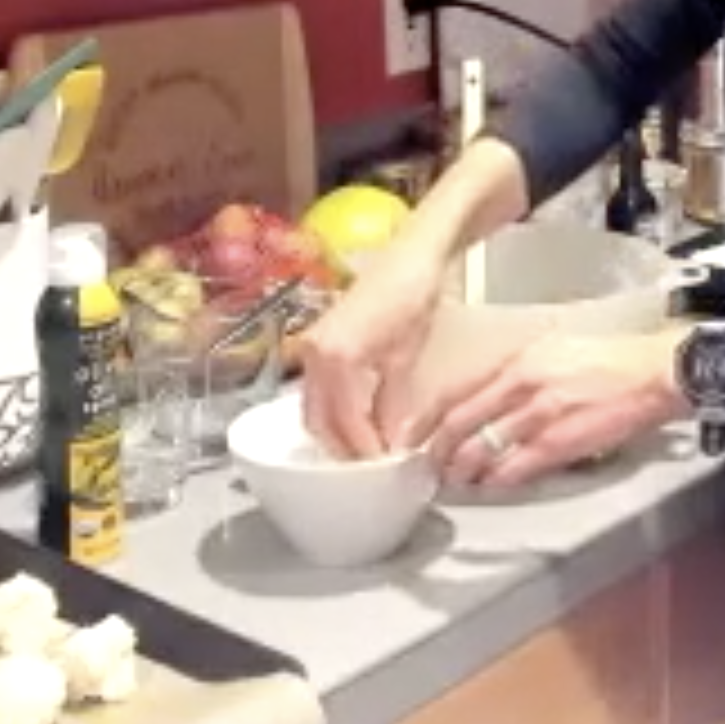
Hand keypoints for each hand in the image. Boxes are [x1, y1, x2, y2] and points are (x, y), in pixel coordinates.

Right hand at [298, 241, 448, 458]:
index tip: (382, 466)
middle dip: (342, 447)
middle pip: (319, 419)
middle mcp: (314, 354)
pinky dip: (332, 409)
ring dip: (334, 431)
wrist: (410, 257)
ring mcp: (311, 347)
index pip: (345, 421)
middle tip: (370, 466)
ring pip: (314, 406)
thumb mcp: (404, 359)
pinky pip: (317, 388)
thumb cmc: (412, 298)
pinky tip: (356, 419)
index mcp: (336, 359)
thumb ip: (392, 405)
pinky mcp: (317, 341)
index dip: (363, 449)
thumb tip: (390, 444)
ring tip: (365, 448)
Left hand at [415, 329, 688, 490]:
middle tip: (427, 467)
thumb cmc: (609, 360)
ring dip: (463, 471)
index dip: (428, 417)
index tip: (413, 434)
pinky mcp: (559, 442)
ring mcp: (538, 414)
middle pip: (460, 422)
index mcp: (517, 360)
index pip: (456, 390)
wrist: (653, 372)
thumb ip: (518, 372)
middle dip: (437, 450)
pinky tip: (492, 487)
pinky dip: (498, 481)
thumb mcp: (553, 349)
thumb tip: (490, 398)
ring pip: (481, 449)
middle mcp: (520, 384)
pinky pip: (515, 468)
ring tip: (457, 481)